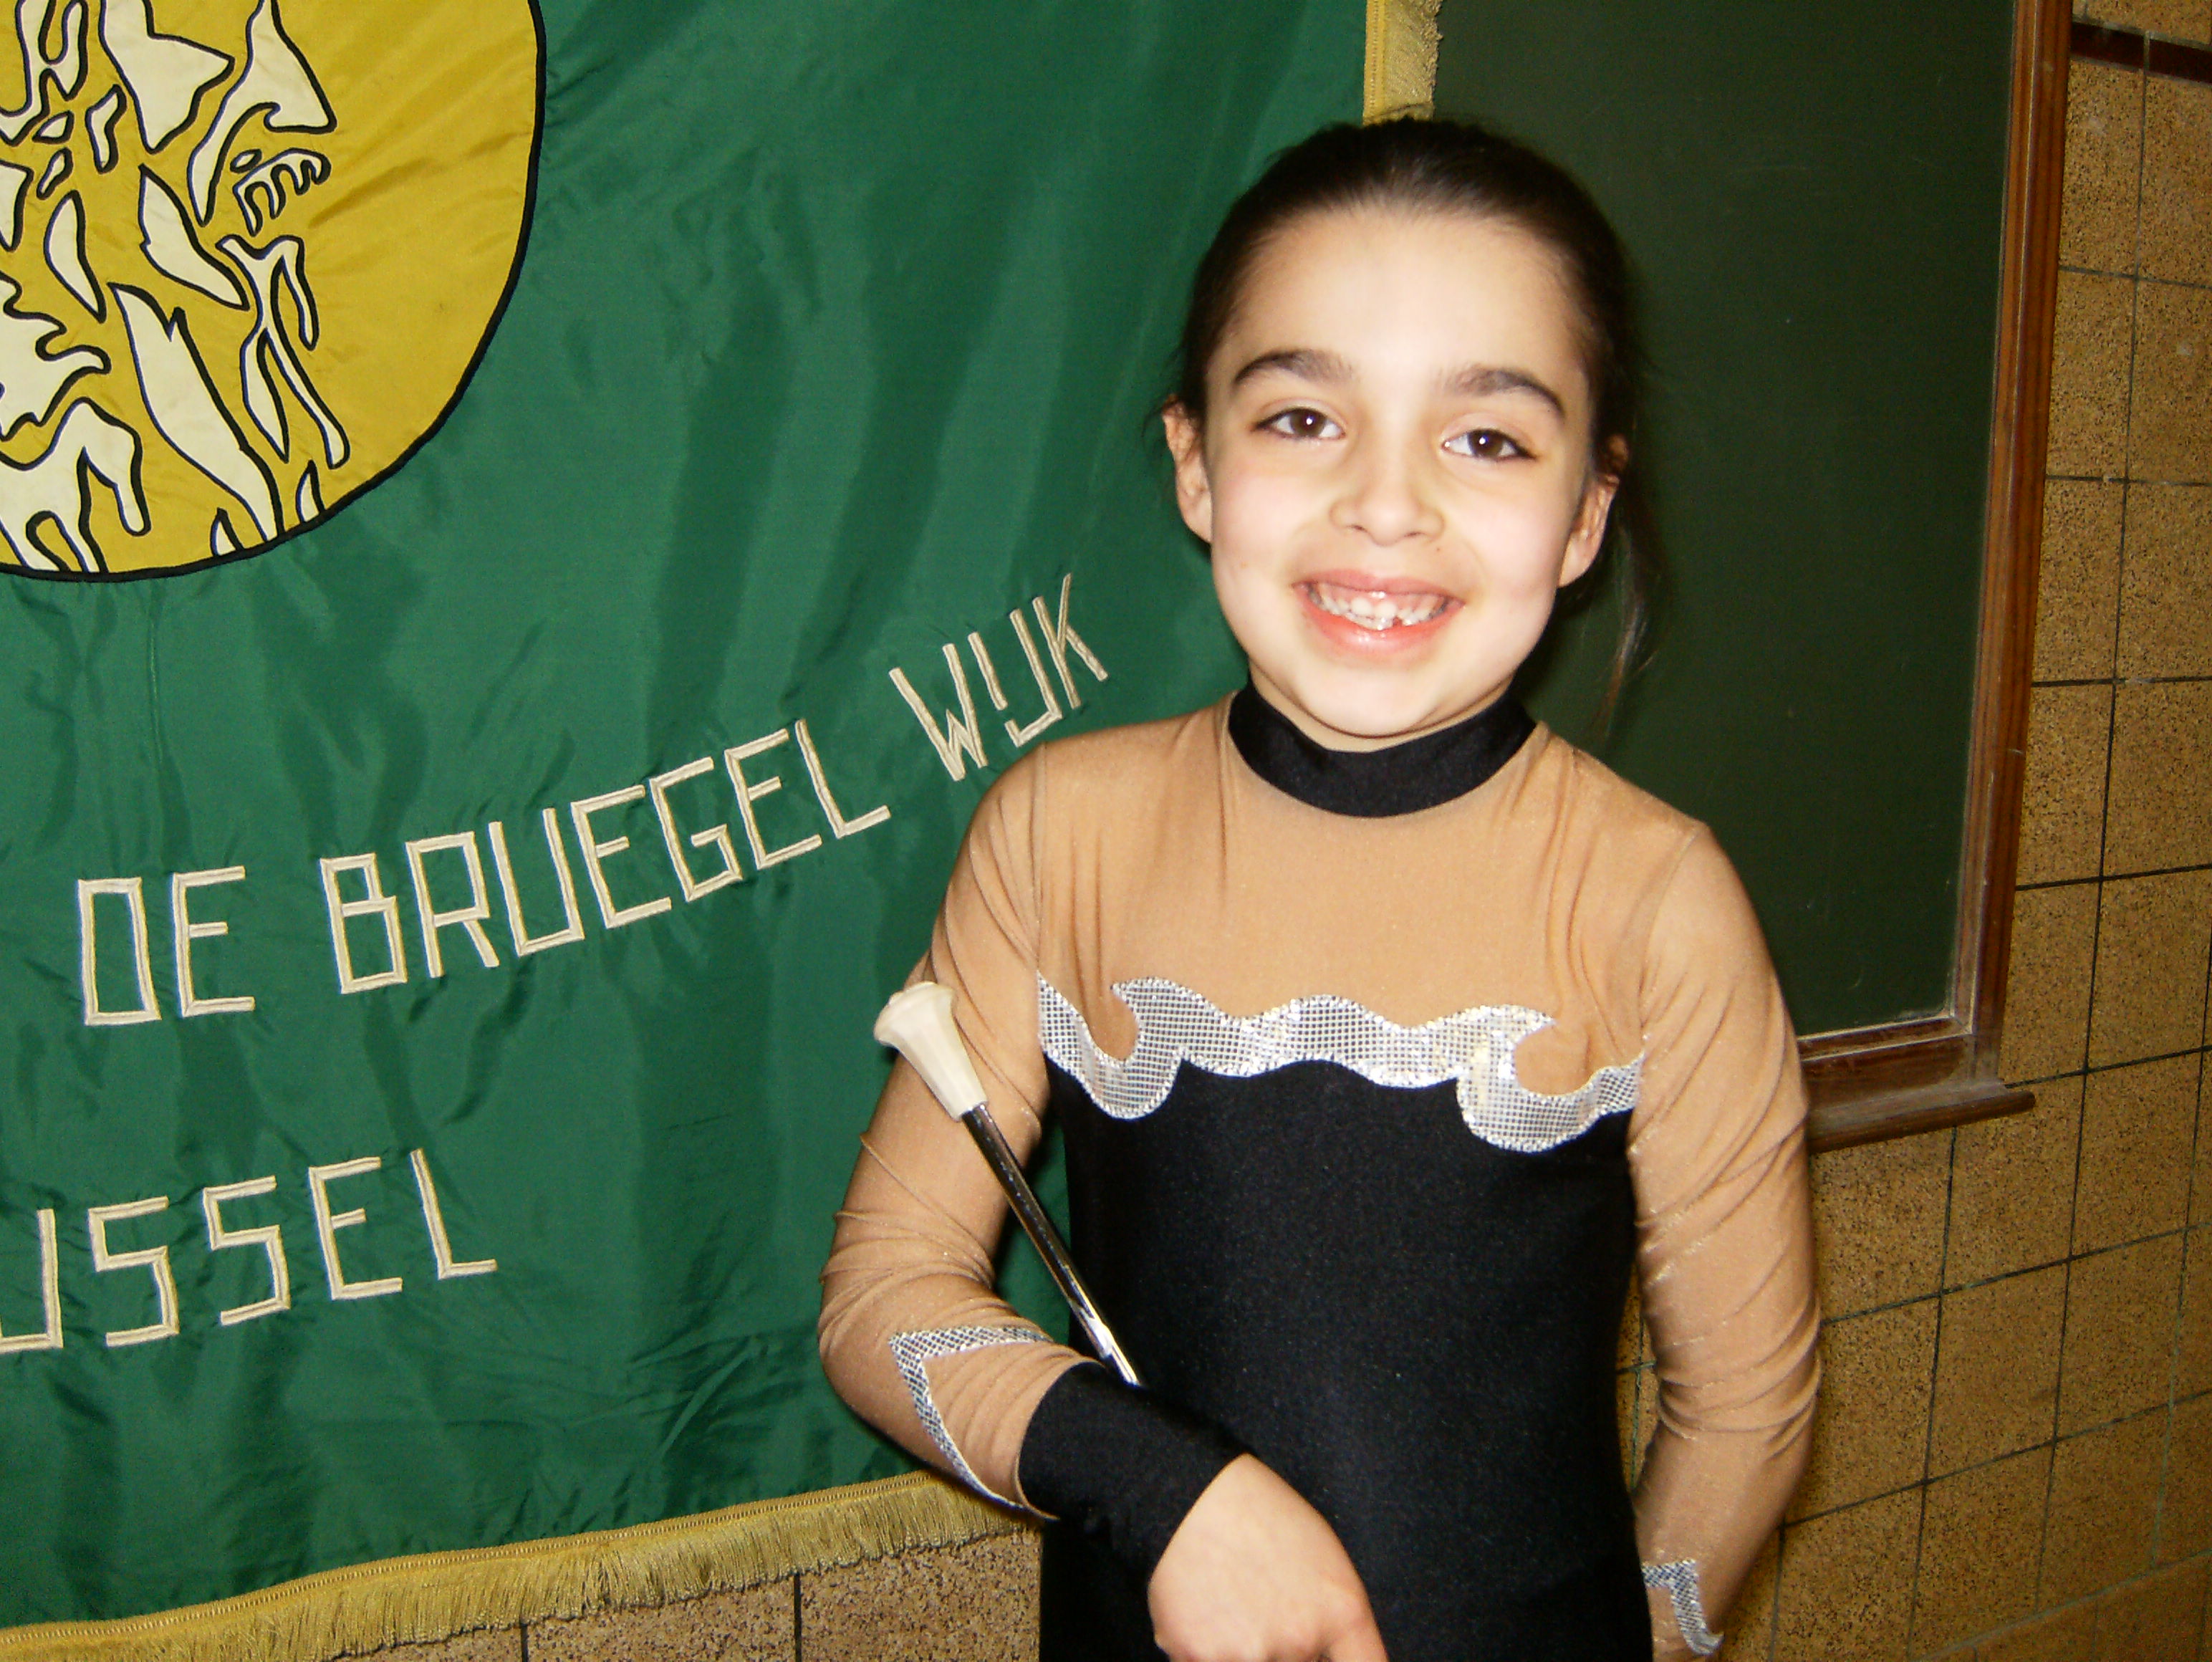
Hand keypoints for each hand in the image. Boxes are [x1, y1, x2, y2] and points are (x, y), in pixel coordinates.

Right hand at [1147, 1454, 1387, 1661]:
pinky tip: (1200, 1607)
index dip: (1341, 1661)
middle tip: (1259, 1606)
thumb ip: (1334, 1620)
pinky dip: (1201, 1646)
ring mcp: (1250, 1654)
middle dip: (1280, 1648)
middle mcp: (1302, 1640)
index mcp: (1343, 1612)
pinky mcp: (1198, 1657)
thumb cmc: (1261, 1514)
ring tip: (1227, 1602)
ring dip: (1239, 1648)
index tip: (1323, 1653)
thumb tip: (1324, 1654)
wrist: (1193, 1494)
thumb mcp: (1325, 1558)